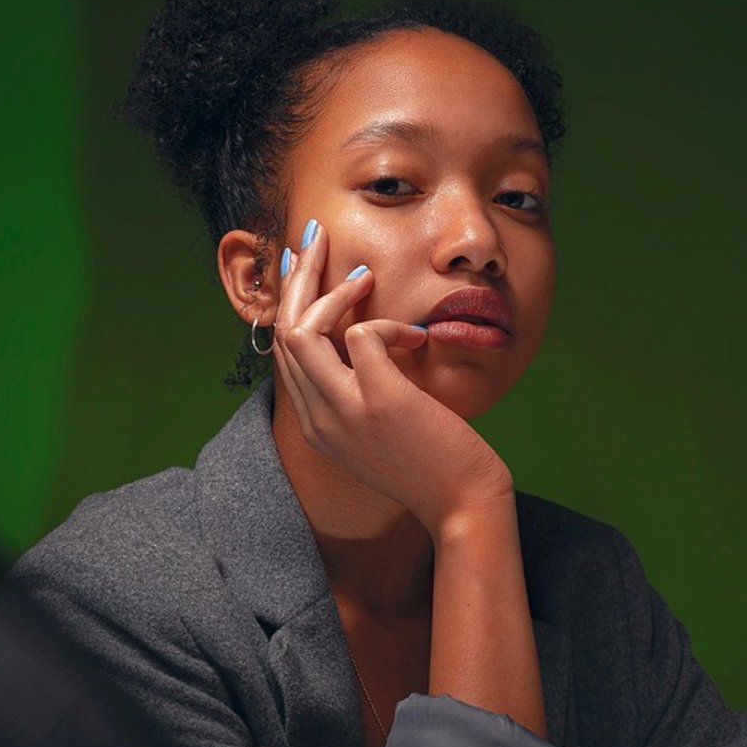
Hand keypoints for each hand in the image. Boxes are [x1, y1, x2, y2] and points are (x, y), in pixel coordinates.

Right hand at [271, 219, 513, 535]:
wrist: (463, 507)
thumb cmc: (433, 466)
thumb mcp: (380, 431)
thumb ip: (362, 392)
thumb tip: (364, 339)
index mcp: (315, 425)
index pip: (283, 352)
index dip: (290, 303)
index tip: (302, 268)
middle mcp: (318, 418)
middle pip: (284, 332)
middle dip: (298, 279)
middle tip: (314, 238)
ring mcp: (344, 410)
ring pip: (304, 329)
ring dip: (332, 290)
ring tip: (364, 273)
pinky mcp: (379, 399)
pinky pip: (364, 334)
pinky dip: (390, 323)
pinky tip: (418, 337)